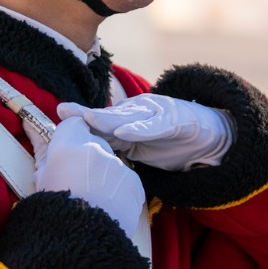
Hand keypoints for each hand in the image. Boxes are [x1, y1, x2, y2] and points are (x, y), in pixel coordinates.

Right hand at [30, 116, 146, 238]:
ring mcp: (119, 166)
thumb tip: (31, 126)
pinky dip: (116, 188)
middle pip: (93, 141)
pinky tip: (106, 206)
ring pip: (110, 161)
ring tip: (91, 199)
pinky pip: (124, 179)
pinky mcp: (135, 183)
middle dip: (86, 155)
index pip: (74, 123)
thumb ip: (42, 149)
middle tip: (76, 180)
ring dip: (102, 173)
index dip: (69, 136)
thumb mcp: (40, 179)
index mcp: (68, 146)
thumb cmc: (53, 213)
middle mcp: (97, 150)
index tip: (65, 151)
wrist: (82, 246)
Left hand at [63, 95, 234, 170]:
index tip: (57, 120)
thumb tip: (83, 156)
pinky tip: (125, 131)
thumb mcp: (136, 146)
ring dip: (108, 118)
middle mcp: (139, 112)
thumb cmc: (170, 141)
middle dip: (86, 115)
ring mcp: (157, 113)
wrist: (210, 136)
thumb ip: (113, 146)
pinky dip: (140, 128)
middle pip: (109, 116)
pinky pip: (155, 125)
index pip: (99, 123)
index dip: (79, 122)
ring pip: (129, 117)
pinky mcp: (176, 121)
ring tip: (88, 118)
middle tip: (64, 112)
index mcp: (127, 120)